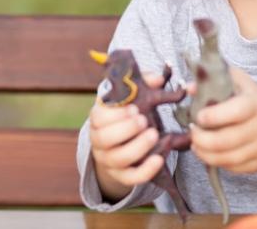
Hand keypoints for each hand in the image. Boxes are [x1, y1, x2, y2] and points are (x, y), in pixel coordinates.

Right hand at [88, 74, 164, 200]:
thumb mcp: (134, 97)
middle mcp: (100, 140)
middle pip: (104, 138)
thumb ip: (145, 83)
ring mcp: (109, 160)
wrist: (124, 144)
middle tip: (144, 120)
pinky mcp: (122, 175)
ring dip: (137, 147)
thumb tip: (159, 78)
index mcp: (100, 118)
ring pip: (118, 158)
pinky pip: (131, 178)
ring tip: (154, 134)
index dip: (116, 114)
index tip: (135, 108)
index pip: (98, 117)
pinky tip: (159, 159)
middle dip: (126, 129)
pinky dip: (145, 170)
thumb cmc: (129, 114)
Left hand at [188, 67, 256, 173]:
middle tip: (192, 132)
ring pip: (226, 159)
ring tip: (196, 144)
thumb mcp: (237, 82)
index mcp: (256, 104)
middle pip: (225, 141)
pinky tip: (210, 152)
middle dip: (201, 139)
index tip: (198, 116)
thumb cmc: (251, 99)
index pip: (234, 112)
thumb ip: (214, 80)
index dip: (213, 117)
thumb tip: (189, 89)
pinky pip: (233, 168)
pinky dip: (217, 162)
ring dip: (204, 153)